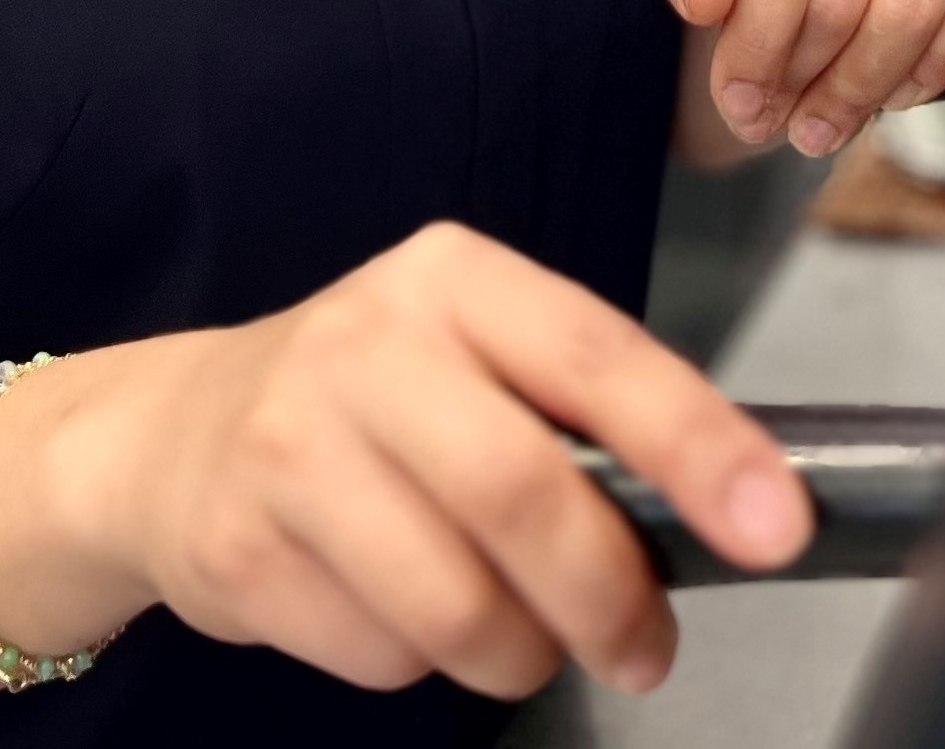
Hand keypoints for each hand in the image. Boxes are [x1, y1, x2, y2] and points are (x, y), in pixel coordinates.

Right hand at [0, 223, 806, 700]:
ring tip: (521, 638)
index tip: (775, 525)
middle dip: (609, 596)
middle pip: (523, 495)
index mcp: (453, 278)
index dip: (698, 445)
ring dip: (518, 652)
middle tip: (646, 648)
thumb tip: (730, 511)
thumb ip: (584, 416)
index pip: (596, 359)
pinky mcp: (238, 546)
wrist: (170, 436)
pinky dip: (421, 665)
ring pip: (455, 603)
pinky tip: (395, 611)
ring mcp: (288, 444)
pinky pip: (381, 654)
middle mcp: (365, 343)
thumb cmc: (371, 402)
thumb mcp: (475, 359)